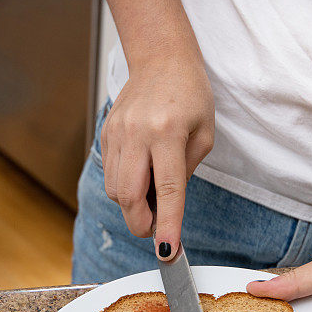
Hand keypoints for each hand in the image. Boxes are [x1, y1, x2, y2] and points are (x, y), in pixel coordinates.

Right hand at [101, 55, 213, 258]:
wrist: (161, 59)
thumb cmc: (190, 94)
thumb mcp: (204, 133)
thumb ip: (187, 172)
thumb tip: (167, 205)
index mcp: (167, 133)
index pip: (168, 189)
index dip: (168, 224)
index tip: (168, 251)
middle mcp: (137, 134)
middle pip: (128, 197)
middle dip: (141, 224)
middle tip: (157, 229)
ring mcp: (116, 134)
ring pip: (114, 190)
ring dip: (132, 206)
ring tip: (151, 196)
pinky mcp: (106, 134)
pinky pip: (109, 174)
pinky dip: (123, 187)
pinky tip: (140, 176)